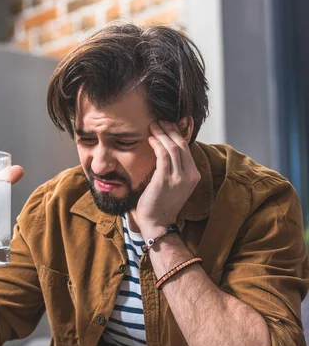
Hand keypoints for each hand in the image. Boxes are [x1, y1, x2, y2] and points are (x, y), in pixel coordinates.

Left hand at [135, 121, 199, 237]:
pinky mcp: (166, 180)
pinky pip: (163, 155)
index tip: (166, 125)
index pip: (187, 147)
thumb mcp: (173, 183)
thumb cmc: (161, 203)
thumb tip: (166, 147)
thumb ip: (173, 167)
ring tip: (152, 126)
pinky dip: (157, 144)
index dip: (177, 133)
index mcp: (194, 176)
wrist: (157, 223)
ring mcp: (179, 178)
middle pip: (182, 144)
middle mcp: (190, 176)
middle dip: (170, 129)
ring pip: (173, 147)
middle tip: (158, 121)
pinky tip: (150, 139)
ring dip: (162, 134)